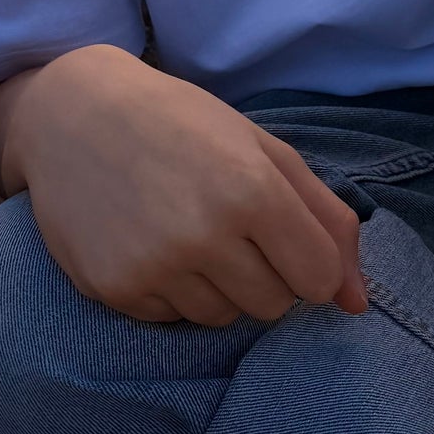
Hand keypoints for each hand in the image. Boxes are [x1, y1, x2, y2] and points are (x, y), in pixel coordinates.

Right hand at [0, 45, 367, 325]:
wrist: (73, 114)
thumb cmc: (182, 124)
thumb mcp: (264, 150)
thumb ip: (326, 221)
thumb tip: (359, 303)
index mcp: (251, 190)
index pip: (317, 279)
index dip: (307, 260)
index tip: (282, 235)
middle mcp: (203, 234)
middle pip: (273, 305)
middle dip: (264, 274)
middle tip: (228, 226)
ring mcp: (154, 266)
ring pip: (222, 318)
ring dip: (217, 285)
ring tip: (185, 231)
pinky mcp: (113, 289)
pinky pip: (171, 319)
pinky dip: (170, 291)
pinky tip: (148, 242)